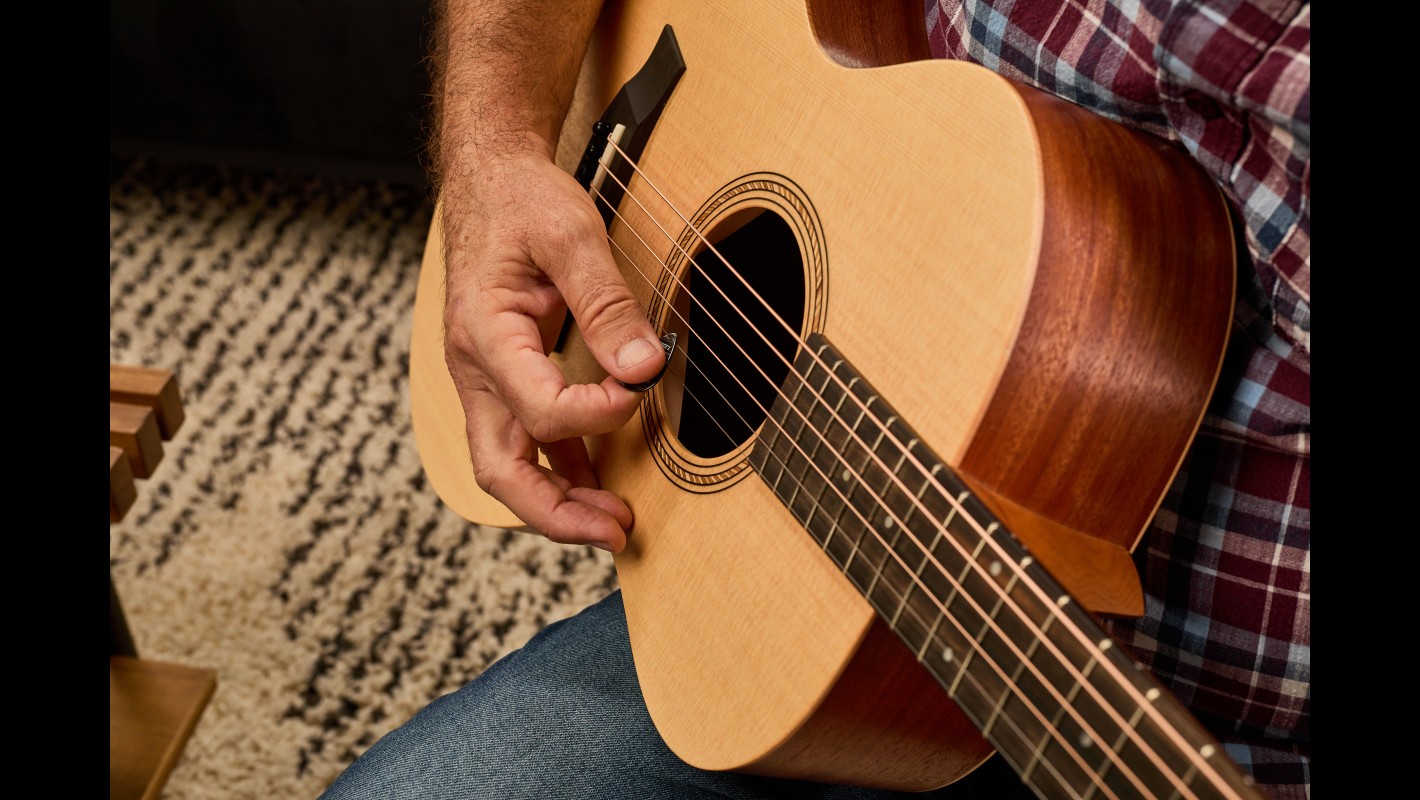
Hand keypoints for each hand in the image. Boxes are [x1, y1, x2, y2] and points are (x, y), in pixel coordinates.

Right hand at [441, 153, 665, 552]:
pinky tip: (599, 486)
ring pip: (510, 466)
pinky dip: (563, 470)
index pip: (540, 409)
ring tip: (615, 524)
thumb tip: (644, 366)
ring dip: (560, 504)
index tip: (641, 389)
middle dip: (557, 514)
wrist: (490, 179)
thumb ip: (607, 304)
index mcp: (484, 336)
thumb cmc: (523, 200)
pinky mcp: (506, 378)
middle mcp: (476, 369)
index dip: (599, 414)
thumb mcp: (571, 236)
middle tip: (617, 531)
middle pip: (502, 470)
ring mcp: (486, 379)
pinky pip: (527, 441)